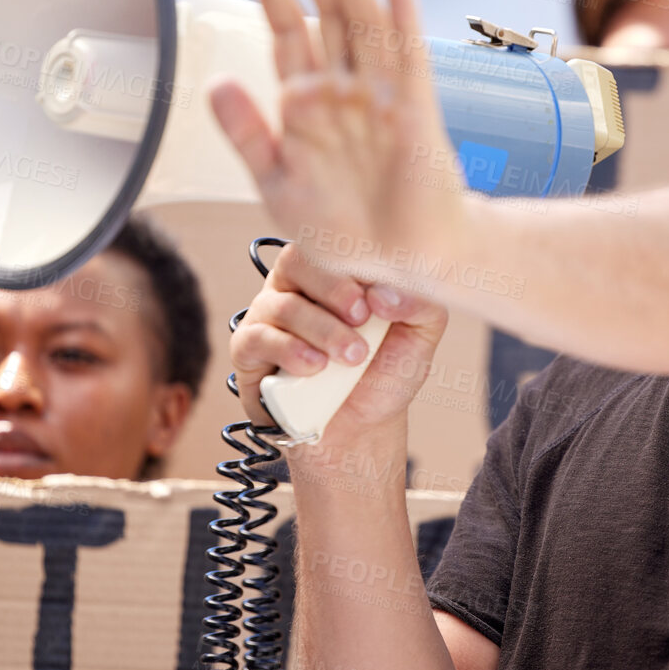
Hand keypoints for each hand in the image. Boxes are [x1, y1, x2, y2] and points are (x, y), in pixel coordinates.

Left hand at [208, 0, 470, 286]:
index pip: (286, 31)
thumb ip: (246, 134)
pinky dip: (404, 25)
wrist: (399, 261)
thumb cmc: (343, 229)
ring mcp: (381, 97)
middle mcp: (344, 89)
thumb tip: (214, 83)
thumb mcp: (276, 186)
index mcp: (307, 103)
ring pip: (363, 24)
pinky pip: (410, 62)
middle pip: (327, 13)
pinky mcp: (415, 115)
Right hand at [230, 241, 448, 450]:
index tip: (377, 296)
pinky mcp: (248, 350)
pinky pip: (258, 338)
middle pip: (298, 260)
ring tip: (352, 357)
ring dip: (322, 330)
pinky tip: (316, 368)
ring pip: (283, 305)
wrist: (361, 428)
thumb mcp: (419, 334)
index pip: (331, 240)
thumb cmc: (385, 371)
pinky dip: (290, 351)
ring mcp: (268, 315)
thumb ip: (420, 303)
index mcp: (334, 270)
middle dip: (334, 289)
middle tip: (362, 319)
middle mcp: (296, 285)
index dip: (352, 260)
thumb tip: (387, 292)